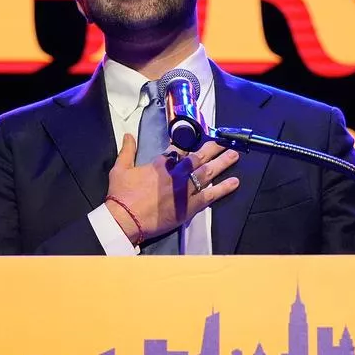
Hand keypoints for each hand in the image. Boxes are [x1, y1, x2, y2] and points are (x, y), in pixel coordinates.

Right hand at [105, 134, 241, 244]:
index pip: (179, 150)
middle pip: (198, 158)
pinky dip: (224, 188)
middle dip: (212, 149)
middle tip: (225, 143)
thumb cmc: (121, 195)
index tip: (199, 141)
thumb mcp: (120, 169)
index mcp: (161, 164)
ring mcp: (185, 189)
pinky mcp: (190, 206)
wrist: (125, 219)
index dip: (190, 145)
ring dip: (222, 163)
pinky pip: (211, 195)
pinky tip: (234, 182)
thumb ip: (127, 151)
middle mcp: (176, 173)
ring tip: (234, 155)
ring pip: (208, 173)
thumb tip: (128, 135)